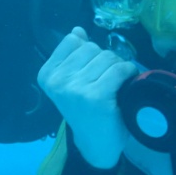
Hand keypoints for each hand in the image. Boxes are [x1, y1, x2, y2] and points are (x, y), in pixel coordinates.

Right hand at [37, 27, 138, 168]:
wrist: (95, 144)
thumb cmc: (85, 111)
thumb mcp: (72, 82)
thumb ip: (73, 55)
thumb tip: (77, 30)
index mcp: (47, 75)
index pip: (72, 40)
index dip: (89, 51)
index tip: (92, 69)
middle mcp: (57, 81)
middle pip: (91, 48)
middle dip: (104, 59)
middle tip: (107, 78)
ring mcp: (76, 89)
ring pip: (107, 57)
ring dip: (117, 67)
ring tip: (116, 84)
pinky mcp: (97, 97)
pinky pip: (119, 69)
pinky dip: (128, 72)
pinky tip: (127, 83)